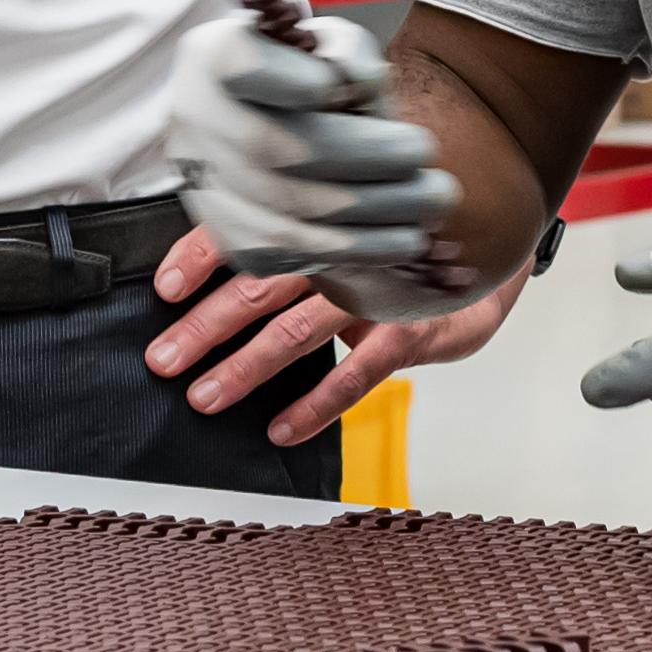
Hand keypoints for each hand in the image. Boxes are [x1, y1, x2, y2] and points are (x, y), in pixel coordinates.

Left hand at [149, 225, 532, 444]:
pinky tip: (280, 429)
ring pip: (296, 330)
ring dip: (245, 367)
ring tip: (204, 396)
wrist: (489, 255)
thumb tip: (217, 267)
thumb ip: (294, 244)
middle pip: (258, 285)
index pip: (250, 231)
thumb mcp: (348, 235)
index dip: (201, 256)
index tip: (162, 287)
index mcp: (318, 222)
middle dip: (204, 326)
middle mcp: (341, 252)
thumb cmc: (402, 249)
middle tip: (163, 359)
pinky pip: (354, 375)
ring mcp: (375, 291)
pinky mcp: (408, 330)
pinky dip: (315, 405)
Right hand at [162, 12, 475, 317]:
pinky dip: (353, 252)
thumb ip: (349, 51)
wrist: (265, 128)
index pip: (239, 65)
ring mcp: (206, 188)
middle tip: (426, 156)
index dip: (290, 80)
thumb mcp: (329, 44)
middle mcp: (195, 124)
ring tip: (429, 205)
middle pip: (275, 147)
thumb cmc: (307, 77)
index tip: (336, 87)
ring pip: (286, 213)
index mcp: (213, 58)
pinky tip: (398, 241)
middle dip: (363, 157)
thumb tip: (361, 83)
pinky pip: (291, 254)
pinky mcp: (231, 240)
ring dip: (370, 215)